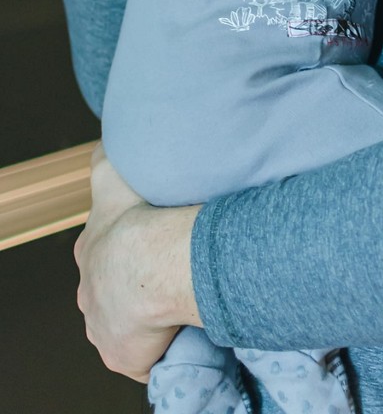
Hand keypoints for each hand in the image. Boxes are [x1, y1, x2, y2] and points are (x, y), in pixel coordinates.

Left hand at [74, 145, 200, 381]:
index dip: (128, 248)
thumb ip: (105, 157)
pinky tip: (181, 329)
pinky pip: (143, 352)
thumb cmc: (137, 218)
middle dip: (135, 282)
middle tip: (170, 272)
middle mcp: (91, 290)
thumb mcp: (113, 175)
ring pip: (126, 319)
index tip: (151, 245)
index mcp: (91, 251)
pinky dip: (160, 344)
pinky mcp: (121, 353)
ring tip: (180, 299)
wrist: (148, 263)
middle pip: (112, 288)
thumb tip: (105, 138)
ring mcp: (103, 324)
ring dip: (147, 312)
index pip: (104, 253)